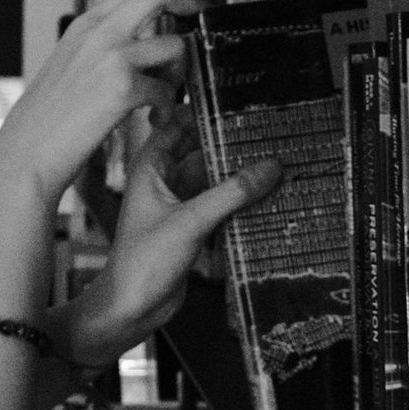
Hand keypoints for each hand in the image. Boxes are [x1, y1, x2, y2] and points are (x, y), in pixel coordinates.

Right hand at [0, 0, 202, 202]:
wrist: (24, 152)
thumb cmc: (44, 119)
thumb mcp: (67, 67)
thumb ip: (98, 49)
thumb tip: (137, 45)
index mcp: (83, 26)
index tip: (182, 10)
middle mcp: (97, 33)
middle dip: (187, 6)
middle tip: (196, 31)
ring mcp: (111, 57)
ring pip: (175, 44)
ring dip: (180, 73)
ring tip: (165, 96)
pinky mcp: (122, 88)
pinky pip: (167, 90)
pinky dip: (166, 109)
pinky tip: (152, 121)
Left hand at [57, 104, 281, 365]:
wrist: (132, 307)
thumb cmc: (142, 262)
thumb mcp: (191, 222)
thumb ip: (231, 194)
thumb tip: (269, 167)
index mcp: (150, 168)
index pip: (177, 126)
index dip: (202, 113)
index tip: (234, 102)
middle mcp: (162, 182)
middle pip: (200, 152)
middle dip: (229, 145)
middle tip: (267, 131)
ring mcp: (177, 205)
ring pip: (213, 180)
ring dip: (238, 175)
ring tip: (276, 160)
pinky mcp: (191, 228)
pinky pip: (220, 205)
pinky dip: (238, 201)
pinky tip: (267, 196)